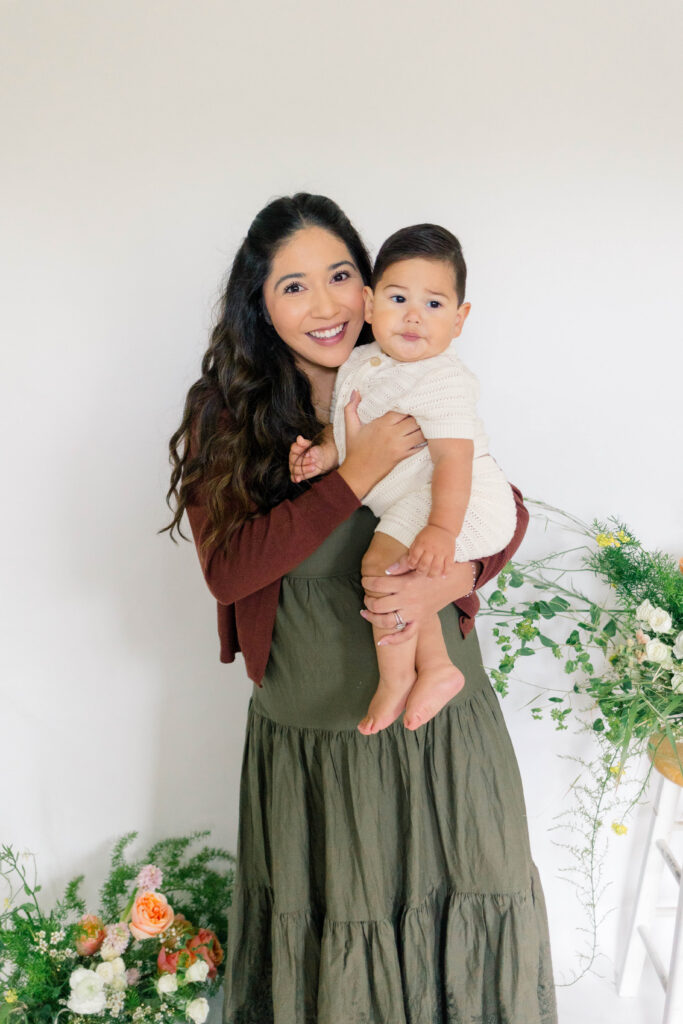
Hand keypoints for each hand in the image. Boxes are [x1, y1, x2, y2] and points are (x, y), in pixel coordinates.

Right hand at [289, 436, 324, 482]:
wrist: (319, 460)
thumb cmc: (315, 451)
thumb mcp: (312, 445)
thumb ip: (305, 442)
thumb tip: (299, 438)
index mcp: (295, 448)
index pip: (294, 449)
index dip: (301, 451)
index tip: (309, 453)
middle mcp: (292, 457)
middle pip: (294, 460)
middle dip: (304, 461)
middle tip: (314, 460)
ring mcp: (293, 466)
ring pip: (294, 469)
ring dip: (304, 469)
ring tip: (314, 467)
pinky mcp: (296, 474)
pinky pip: (293, 477)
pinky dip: (295, 478)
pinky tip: (299, 479)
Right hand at [338, 391, 425, 498]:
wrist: (358, 473)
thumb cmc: (355, 450)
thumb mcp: (350, 428)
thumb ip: (351, 408)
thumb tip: (355, 391)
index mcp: (382, 425)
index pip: (402, 410)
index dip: (408, 405)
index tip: (411, 401)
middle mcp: (392, 434)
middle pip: (414, 419)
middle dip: (419, 414)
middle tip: (423, 410)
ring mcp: (399, 446)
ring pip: (420, 432)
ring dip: (424, 427)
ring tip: (426, 421)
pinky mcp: (403, 456)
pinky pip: (419, 446)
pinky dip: (424, 440)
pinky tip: (426, 436)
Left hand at [360, 559, 476, 645]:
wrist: (452, 581)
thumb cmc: (431, 571)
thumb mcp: (416, 565)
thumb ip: (400, 566)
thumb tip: (384, 571)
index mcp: (405, 583)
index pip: (377, 584)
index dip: (366, 582)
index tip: (365, 581)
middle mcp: (407, 600)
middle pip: (378, 605)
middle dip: (368, 600)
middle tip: (366, 597)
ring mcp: (413, 612)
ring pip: (387, 621)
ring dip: (372, 618)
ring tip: (365, 612)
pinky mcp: (419, 620)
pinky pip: (406, 635)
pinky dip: (393, 640)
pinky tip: (381, 641)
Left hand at [407, 524, 454, 577]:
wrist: (443, 527)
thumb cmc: (428, 534)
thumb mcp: (418, 539)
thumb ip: (413, 550)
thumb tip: (409, 562)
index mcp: (422, 544)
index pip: (414, 558)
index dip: (412, 564)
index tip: (412, 566)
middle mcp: (431, 549)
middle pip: (424, 564)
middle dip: (420, 571)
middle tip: (420, 572)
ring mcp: (441, 552)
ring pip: (436, 567)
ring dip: (432, 574)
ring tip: (430, 576)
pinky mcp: (450, 554)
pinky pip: (448, 566)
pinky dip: (446, 572)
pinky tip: (443, 576)